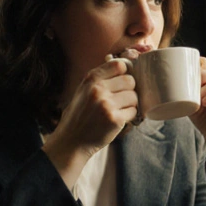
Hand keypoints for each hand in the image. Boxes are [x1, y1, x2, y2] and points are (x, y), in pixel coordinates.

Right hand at [42, 58, 136, 187]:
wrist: (72, 141)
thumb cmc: (79, 116)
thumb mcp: (83, 91)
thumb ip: (100, 79)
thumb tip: (124, 67)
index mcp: (90, 79)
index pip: (119, 65)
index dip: (124, 72)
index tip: (122, 81)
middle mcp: (98, 89)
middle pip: (130, 80)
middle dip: (129, 90)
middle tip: (121, 99)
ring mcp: (107, 104)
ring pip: (134, 96)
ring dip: (130, 104)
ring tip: (118, 110)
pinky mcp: (115, 119)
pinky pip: (134, 111)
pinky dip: (129, 116)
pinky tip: (118, 119)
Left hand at [190, 56, 205, 183]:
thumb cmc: (205, 119)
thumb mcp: (192, 102)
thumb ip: (186, 90)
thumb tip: (165, 81)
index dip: (198, 65)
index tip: (185, 72)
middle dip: (198, 77)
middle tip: (190, 89)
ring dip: (203, 88)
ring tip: (198, 100)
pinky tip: (205, 102)